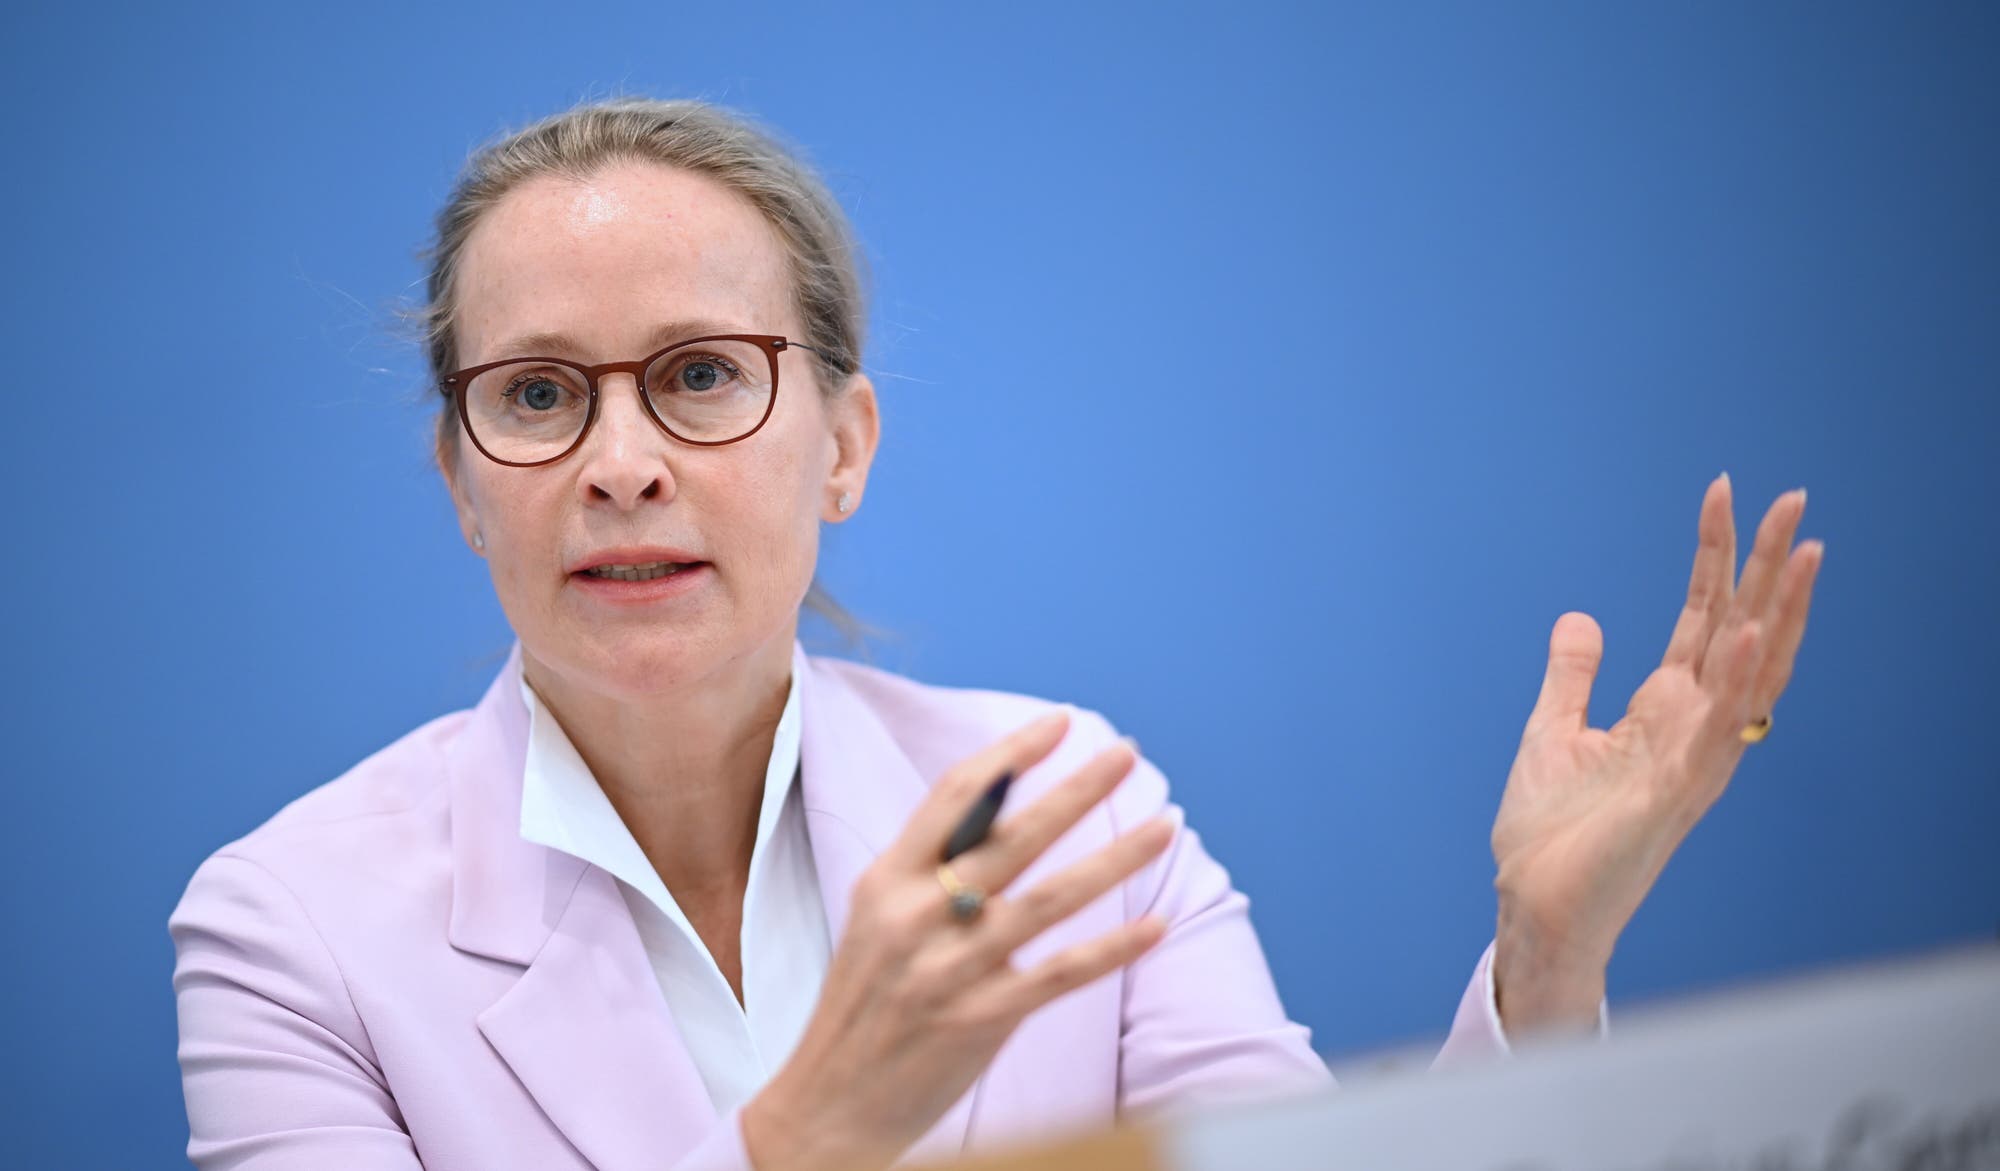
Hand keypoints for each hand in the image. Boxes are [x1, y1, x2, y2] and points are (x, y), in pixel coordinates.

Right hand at [740, 710, 1172, 1170]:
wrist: (829, 1103)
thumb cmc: (865, 1002)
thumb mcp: (878, 918)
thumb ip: (931, 869)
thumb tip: (1001, 809)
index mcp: (887, 880)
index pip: (955, 796)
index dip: (1009, 755)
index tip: (1057, 722)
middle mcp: (918, 916)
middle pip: (1013, 835)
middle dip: (1077, 788)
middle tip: (1126, 751)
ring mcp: (951, 969)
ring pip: (1051, 898)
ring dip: (1116, 857)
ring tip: (1166, 824)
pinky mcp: (980, 1019)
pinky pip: (1062, 973)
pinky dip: (1113, 947)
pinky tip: (1156, 924)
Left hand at [1488, 474, 1823, 1034]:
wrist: (1534, 905)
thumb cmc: (1550, 833)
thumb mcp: (1552, 731)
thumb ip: (1573, 676)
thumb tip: (1581, 618)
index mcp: (1664, 710)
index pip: (1703, 617)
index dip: (1716, 557)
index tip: (1727, 493)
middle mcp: (1691, 728)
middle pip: (1742, 631)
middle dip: (1768, 567)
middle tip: (1794, 498)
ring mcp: (1691, 761)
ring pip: (1750, 674)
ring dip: (1775, 611)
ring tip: (1801, 551)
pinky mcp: (1673, 795)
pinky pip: (1715, 733)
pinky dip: (1734, 684)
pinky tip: (1746, 636)